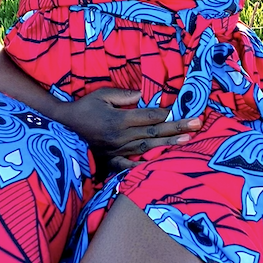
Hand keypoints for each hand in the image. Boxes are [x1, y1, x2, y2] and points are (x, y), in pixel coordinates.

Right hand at [58, 88, 201, 171]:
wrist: (64, 126)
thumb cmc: (85, 107)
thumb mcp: (102, 94)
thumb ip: (123, 95)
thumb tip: (143, 95)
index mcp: (118, 119)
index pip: (149, 116)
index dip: (168, 114)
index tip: (185, 111)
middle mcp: (120, 136)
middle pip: (153, 132)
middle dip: (176, 127)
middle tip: (197, 124)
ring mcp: (117, 150)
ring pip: (147, 148)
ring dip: (168, 144)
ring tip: (188, 140)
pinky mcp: (112, 159)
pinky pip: (130, 165)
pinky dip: (144, 167)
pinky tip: (160, 166)